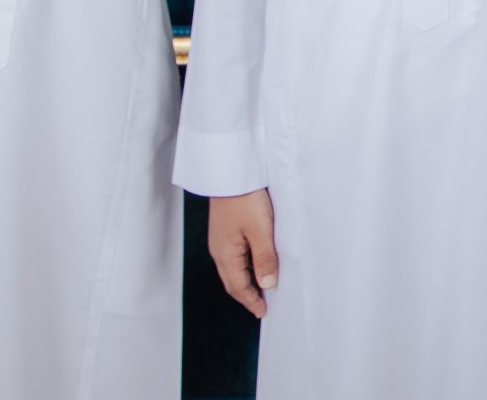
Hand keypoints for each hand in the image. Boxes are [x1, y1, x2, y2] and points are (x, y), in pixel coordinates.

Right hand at [207, 188, 277, 318]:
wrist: (231, 173)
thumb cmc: (246, 199)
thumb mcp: (260, 230)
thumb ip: (264, 258)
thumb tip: (267, 285)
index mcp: (225, 254)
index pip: (238, 287)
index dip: (251, 301)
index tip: (263, 312)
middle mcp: (220, 250)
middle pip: (232, 281)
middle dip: (247, 295)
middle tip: (261, 306)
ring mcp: (221, 240)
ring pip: (233, 269)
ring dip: (246, 281)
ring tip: (262, 288)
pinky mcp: (226, 230)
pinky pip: (234, 256)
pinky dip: (245, 266)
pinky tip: (256, 264)